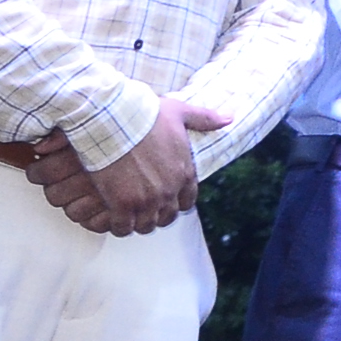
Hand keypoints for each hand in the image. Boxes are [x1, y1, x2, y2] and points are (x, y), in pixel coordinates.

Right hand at [30, 98, 222, 235]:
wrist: (113, 120)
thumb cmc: (144, 114)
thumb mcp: (180, 113)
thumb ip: (205, 119)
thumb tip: (229, 117)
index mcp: (185, 172)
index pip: (188, 200)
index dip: (176, 202)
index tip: (165, 198)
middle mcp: (169, 190)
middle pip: (167, 216)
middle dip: (156, 215)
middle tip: (142, 209)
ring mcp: (147, 200)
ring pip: (146, 225)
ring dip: (137, 222)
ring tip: (126, 216)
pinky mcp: (123, 204)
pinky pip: (122, 227)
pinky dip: (117, 225)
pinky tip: (111, 218)